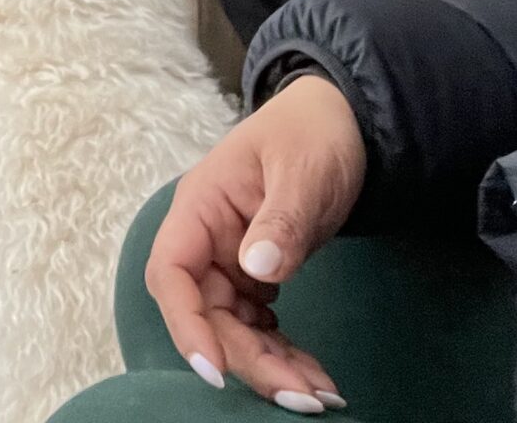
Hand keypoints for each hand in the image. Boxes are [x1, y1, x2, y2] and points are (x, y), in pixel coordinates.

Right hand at [146, 74, 364, 411]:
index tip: (216, 370)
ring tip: (319, 395)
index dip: (186, 324)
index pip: (173, 272)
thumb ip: (279, 220)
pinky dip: (283, 353)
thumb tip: (257, 270)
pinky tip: (313, 376)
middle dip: (248, 360)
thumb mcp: (300, 171)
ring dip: (269, 366)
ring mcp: (230, 260)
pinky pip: (259, 326)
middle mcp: (207, 240)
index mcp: (201, 206)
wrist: (343, 121)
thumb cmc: (312, 132)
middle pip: (207, 314)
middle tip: (301, 397)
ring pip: (233, 329)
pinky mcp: (255, 276)